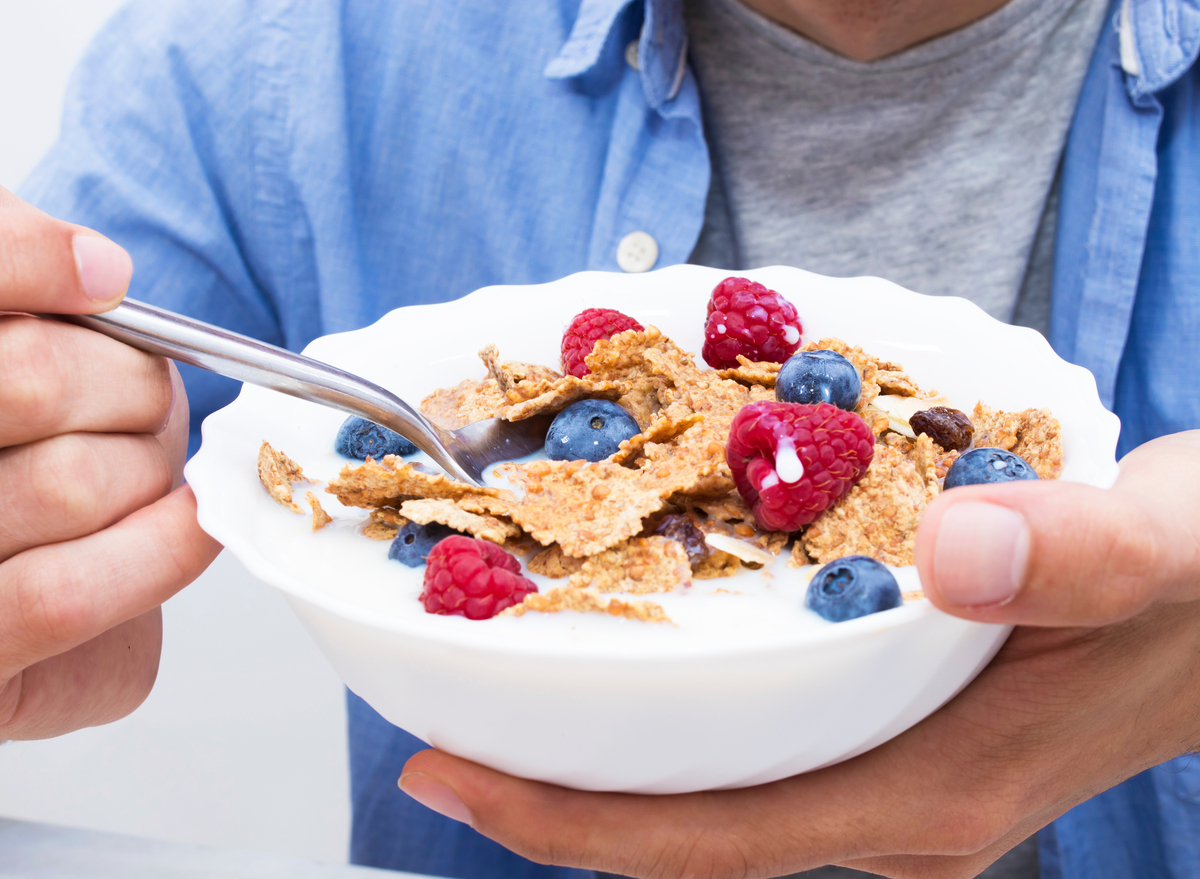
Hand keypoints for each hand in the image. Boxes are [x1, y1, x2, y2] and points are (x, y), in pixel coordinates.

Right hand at [0, 186, 220, 739]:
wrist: (17, 633)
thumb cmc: (26, 482)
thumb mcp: (36, 369)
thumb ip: (33, 296)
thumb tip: (97, 267)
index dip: (32, 260)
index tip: (104, 276)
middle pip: (32, 379)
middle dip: (129, 389)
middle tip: (143, 403)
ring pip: (69, 482)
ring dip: (145, 475)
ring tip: (139, 478)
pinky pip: (66, 594)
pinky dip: (155, 552)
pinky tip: (188, 527)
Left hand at [396, 431, 1199, 877]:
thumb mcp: (1169, 550)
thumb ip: (1076, 554)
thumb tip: (958, 553)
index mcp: (930, 792)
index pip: (710, 837)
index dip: (567, 818)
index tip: (440, 769)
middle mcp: (891, 801)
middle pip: (682, 824)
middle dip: (553, 787)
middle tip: (434, 716)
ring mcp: (887, 770)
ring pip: (709, 783)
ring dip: (603, 745)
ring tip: (501, 679)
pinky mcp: (888, 723)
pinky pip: (750, 734)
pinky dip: (674, 703)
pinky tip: (632, 637)